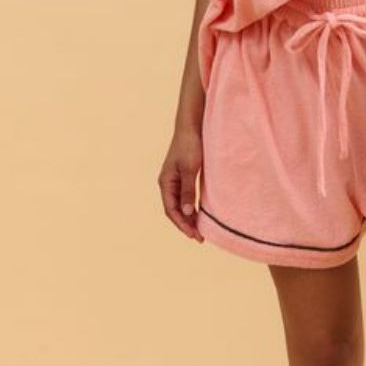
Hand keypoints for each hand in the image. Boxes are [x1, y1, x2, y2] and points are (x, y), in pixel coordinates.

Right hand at [157, 123, 204, 240]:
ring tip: (199, 231)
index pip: (171, 210)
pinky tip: (199, 214)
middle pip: (174, 210)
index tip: (194, 235)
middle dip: (185, 225)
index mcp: (165, 182)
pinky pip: (185, 197)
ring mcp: (175, 180)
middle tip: (199, 238)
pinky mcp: (183, 177)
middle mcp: (167, 183)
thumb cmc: (190, 146)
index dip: (182, 224)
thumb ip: (188, 191)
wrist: (191, 127)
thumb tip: (188, 212)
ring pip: (180, 205)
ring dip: (188, 218)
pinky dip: (191, 208)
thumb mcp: (190, 169)